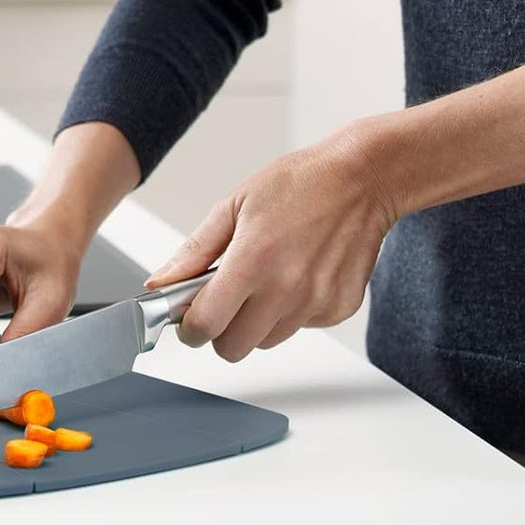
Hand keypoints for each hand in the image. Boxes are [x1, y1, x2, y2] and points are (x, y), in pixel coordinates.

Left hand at [146, 126, 398, 361]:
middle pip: (234, 347)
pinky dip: (290, 312)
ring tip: (264, 280)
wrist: (363, 178)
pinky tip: (296, 276)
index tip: (188, 319)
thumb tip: (161, 281)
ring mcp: (316, 302)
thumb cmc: (300, 183)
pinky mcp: (339, 308)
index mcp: (253, 260)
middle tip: (223, 302)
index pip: (206, 324)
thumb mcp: (233, 206)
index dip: (189, 328)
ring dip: (256, 322)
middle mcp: (286, 288)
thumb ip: (194, 251)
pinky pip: (300, 328)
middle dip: (220, 330)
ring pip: (267, 341)